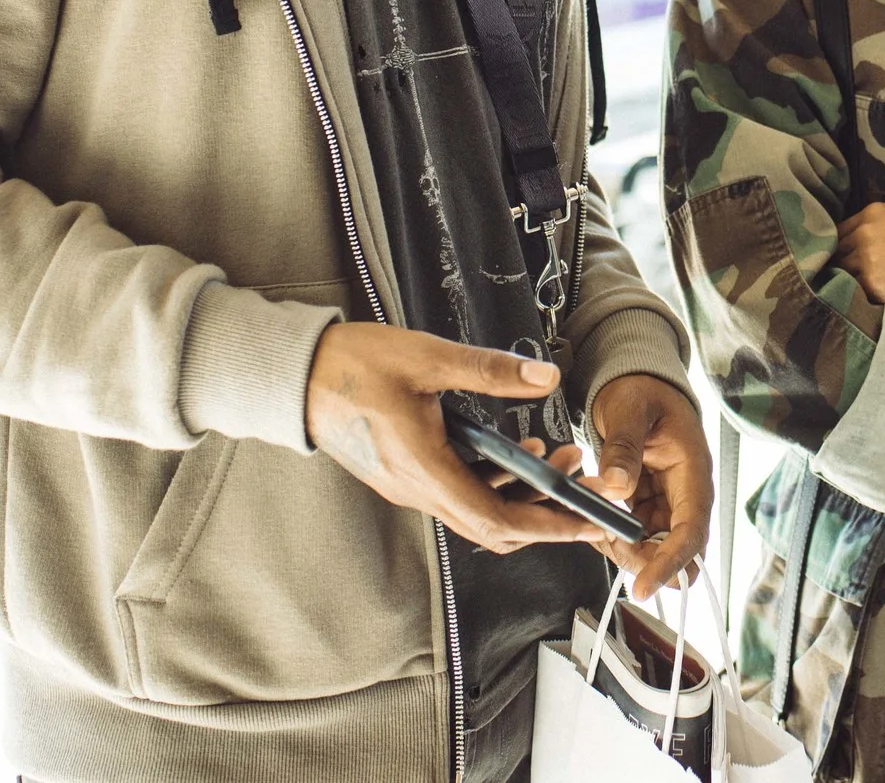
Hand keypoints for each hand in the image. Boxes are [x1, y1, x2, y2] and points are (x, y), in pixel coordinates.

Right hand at [304, 323, 614, 556]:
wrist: (295, 377)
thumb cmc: (353, 365)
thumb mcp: (428, 357)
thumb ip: (489, 371)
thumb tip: (546, 377)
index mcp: (424, 468)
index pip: (497, 520)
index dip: (549, 526)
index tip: (588, 524)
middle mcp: (417, 490)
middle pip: (494, 526)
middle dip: (548, 512)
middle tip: (587, 483)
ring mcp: (409, 487)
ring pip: (478, 512)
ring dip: (524, 495)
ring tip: (561, 455)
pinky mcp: (405, 476)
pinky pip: (460, 495)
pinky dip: (497, 484)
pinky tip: (518, 451)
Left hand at [588, 374, 712, 599]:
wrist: (635, 384)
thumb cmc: (641, 391)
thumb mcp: (630, 410)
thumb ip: (623, 447)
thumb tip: (616, 487)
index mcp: (693, 470)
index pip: (691, 529)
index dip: (671, 562)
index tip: (645, 587)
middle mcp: (685, 492)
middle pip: (674, 547)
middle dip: (642, 560)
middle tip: (604, 544)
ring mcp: (666, 500)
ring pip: (653, 546)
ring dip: (624, 548)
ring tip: (593, 525)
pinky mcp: (647, 504)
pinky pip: (634, 533)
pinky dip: (614, 536)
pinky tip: (593, 520)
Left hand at [834, 202, 884, 323]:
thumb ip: (882, 241)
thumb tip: (856, 263)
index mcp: (875, 213)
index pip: (837, 237)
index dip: (840, 257)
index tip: (846, 274)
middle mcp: (866, 230)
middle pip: (833, 257)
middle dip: (838, 274)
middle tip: (846, 295)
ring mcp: (868, 256)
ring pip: (839, 279)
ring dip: (845, 292)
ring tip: (857, 307)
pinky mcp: (876, 284)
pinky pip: (852, 298)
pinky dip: (856, 307)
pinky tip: (867, 314)